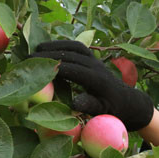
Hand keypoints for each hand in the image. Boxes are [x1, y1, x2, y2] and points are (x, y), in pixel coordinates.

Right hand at [31, 40, 153, 130]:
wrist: (130, 102)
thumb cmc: (115, 111)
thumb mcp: (105, 113)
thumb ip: (90, 106)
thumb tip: (73, 103)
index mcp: (98, 81)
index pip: (73, 69)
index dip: (54, 66)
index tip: (36, 66)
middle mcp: (97, 66)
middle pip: (71, 55)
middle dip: (49, 54)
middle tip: (28, 57)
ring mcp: (96, 60)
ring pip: (74, 47)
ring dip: (55, 45)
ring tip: (36, 48)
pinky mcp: (94, 59)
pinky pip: (77, 47)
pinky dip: (63, 45)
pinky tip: (50, 48)